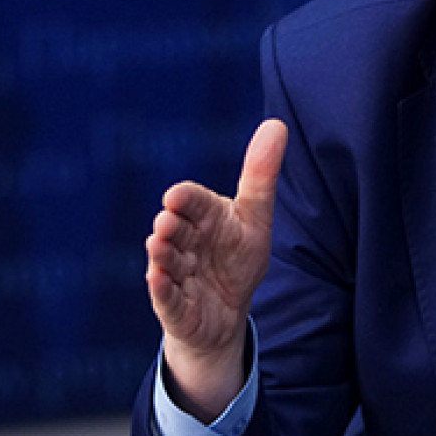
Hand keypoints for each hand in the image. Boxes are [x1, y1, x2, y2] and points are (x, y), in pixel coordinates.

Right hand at [144, 118, 286, 420]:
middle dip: (170, 225)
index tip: (177, 196)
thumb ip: (261, 174)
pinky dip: (162, 288)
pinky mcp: (173, 305)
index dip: (185, 200)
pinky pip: (166, 296)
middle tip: (167, 221)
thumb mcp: (255, 217)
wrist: (225, 312)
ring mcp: (175, 273)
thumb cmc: (237, 258)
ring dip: (162, 254)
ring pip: (166, 261)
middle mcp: (184, 241)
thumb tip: (277, 123)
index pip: (192, 202)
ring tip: (158, 245)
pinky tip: (158, 279)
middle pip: (174, 229)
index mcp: (204, 217)